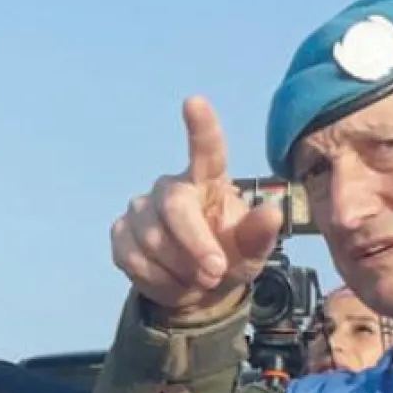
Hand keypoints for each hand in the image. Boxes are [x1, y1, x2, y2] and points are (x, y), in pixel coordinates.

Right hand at [111, 96, 284, 319]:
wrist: (197, 291)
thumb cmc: (229, 258)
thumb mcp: (252, 252)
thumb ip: (258, 234)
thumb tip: (272, 214)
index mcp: (209, 181)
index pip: (206, 150)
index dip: (202, 127)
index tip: (194, 102)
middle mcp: (171, 187)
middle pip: (175, 207)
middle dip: (195, 245)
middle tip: (215, 273)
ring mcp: (141, 209)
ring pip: (153, 240)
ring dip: (181, 270)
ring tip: (197, 279)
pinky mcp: (120, 233)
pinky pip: (134, 259)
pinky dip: (158, 280)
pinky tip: (172, 282)